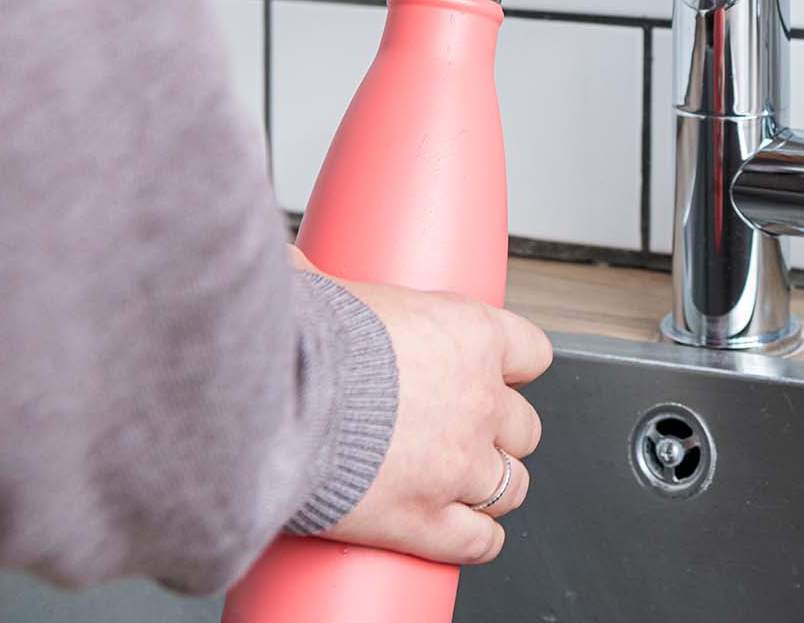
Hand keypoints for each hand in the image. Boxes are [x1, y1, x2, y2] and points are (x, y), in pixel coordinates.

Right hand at [296, 252, 552, 563]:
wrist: (272, 400)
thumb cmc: (301, 338)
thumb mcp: (324, 287)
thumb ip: (322, 278)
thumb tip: (288, 263)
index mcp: (469, 335)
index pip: (531, 353)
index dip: (514, 367)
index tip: (498, 373)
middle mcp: (479, 401)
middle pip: (525, 427)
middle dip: (500, 432)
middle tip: (467, 433)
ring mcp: (459, 465)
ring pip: (511, 487)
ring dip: (493, 487)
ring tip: (466, 486)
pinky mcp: (427, 519)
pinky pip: (478, 541)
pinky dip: (477, 540)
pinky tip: (467, 535)